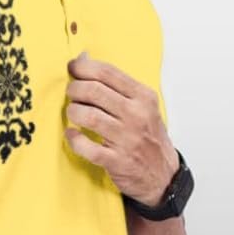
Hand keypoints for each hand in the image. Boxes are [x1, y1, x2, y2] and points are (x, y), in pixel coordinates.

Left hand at [65, 52, 179, 206]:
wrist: (162, 175)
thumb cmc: (147, 137)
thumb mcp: (142, 106)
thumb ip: (115, 84)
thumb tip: (84, 59)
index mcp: (143, 97)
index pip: (108, 73)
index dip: (84, 67)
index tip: (72, 68)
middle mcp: (136, 115)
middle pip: (94, 91)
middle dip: (75, 89)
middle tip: (71, 93)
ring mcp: (126, 139)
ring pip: (89, 116)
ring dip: (73, 111)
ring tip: (72, 112)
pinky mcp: (116, 161)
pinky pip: (87, 147)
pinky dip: (74, 139)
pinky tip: (71, 134)